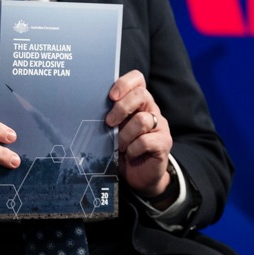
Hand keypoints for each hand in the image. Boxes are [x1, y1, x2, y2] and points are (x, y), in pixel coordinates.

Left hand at [106, 70, 172, 199]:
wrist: (140, 175)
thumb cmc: (122, 148)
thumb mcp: (113, 129)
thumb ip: (108, 116)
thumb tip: (88, 107)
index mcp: (138, 102)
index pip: (137, 79)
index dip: (124, 83)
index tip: (111, 97)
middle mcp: (151, 110)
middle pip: (141, 95)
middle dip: (121, 108)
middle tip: (109, 123)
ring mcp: (160, 126)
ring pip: (142, 120)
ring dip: (125, 135)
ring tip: (119, 145)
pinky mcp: (164, 143)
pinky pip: (146, 141)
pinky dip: (133, 149)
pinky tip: (130, 154)